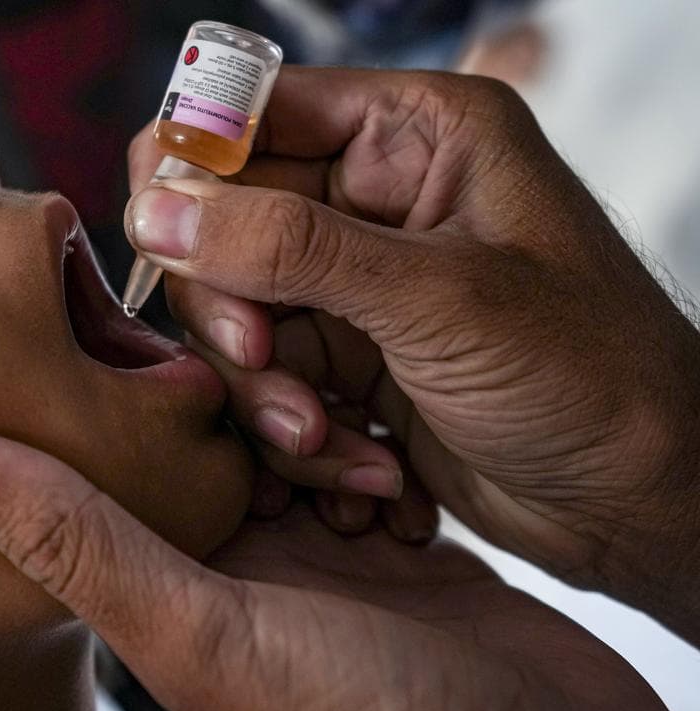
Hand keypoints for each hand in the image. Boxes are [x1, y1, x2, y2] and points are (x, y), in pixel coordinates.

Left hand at [0, 427, 666, 710]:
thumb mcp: (199, 625)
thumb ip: (69, 537)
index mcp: (160, 578)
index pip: (113, 457)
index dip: (126, 390)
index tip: (140, 317)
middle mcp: (226, 564)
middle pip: (211, 433)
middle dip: (251, 401)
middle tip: (284, 387)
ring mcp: (311, 555)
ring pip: (291, 435)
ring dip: (323, 426)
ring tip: (354, 452)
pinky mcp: (386, 548)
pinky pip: (363, 461)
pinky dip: (378, 452)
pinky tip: (396, 468)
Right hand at [124, 66, 699, 640]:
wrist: (644, 505)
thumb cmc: (593, 376)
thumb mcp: (438, 298)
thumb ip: (287, 247)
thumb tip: (157, 210)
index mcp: (413, 135)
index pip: (252, 113)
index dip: (194, 169)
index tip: (169, 241)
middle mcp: (374, 200)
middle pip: (222, 225)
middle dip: (233, 310)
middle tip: (260, 362)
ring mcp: (355, 287)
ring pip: (234, 317)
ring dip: (266, 393)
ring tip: (330, 443)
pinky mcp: (348, 363)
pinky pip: (266, 385)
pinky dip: (297, 439)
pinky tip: (369, 474)